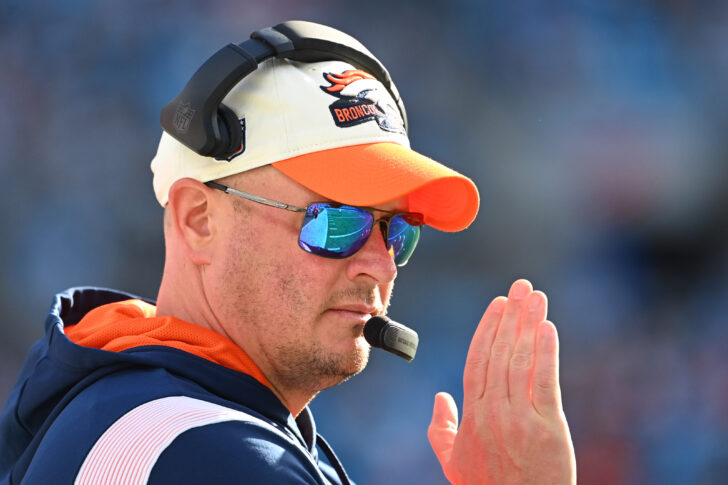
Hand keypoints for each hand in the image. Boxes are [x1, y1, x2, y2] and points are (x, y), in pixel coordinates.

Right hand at [428, 279, 575, 484]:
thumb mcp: (453, 461)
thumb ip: (440, 429)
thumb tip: (440, 398)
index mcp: (472, 414)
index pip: (477, 359)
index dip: (488, 328)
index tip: (497, 305)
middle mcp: (493, 410)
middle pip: (500, 352)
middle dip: (510, 315)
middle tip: (519, 286)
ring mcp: (520, 417)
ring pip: (520, 360)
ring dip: (528, 324)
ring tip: (535, 297)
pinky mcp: (548, 426)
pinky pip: (545, 381)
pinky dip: (546, 353)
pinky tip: (548, 328)